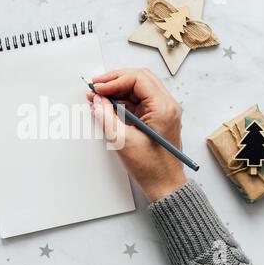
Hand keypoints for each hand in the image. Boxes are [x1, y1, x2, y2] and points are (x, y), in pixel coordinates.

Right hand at [86, 68, 186, 201]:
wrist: (164, 185)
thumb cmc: (151, 167)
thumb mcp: (122, 140)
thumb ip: (106, 116)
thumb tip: (97, 100)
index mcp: (163, 108)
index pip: (138, 79)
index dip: (114, 80)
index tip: (97, 88)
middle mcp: (167, 105)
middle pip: (140, 78)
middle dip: (115, 80)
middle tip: (96, 86)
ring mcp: (163, 111)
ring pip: (139, 88)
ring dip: (118, 90)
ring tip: (98, 97)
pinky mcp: (157, 117)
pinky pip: (139, 101)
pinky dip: (123, 101)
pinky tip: (108, 106)